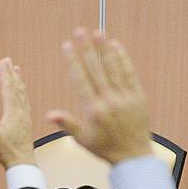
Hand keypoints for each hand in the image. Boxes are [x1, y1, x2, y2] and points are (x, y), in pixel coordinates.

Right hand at [0, 57, 35, 168]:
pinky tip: (20, 95)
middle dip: (11, 73)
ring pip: (22, 95)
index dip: (5, 74)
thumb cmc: (7, 151)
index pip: (9, 88)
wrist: (23, 165)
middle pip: (16, 88)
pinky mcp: (26, 123)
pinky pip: (24, 103)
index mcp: (14, 112)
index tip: (3, 61)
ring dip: (18, 82)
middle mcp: (21, 112)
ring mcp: (25, 117)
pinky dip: (22, 94)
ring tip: (17, 71)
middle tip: (8, 60)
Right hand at [47, 28, 151, 164]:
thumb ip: (66, 123)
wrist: (133, 156)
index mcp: (93, 110)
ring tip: (97, 32)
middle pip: (95, 69)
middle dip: (86, 48)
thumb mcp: (82, 139)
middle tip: (79, 31)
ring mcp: (125, 98)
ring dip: (104, 49)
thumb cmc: (106, 148)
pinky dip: (123, 60)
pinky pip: (130, 74)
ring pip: (113, 68)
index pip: (80, 79)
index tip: (66, 45)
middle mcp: (109, 101)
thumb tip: (49, 114)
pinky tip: (116, 46)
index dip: (72, 60)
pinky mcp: (138, 97)